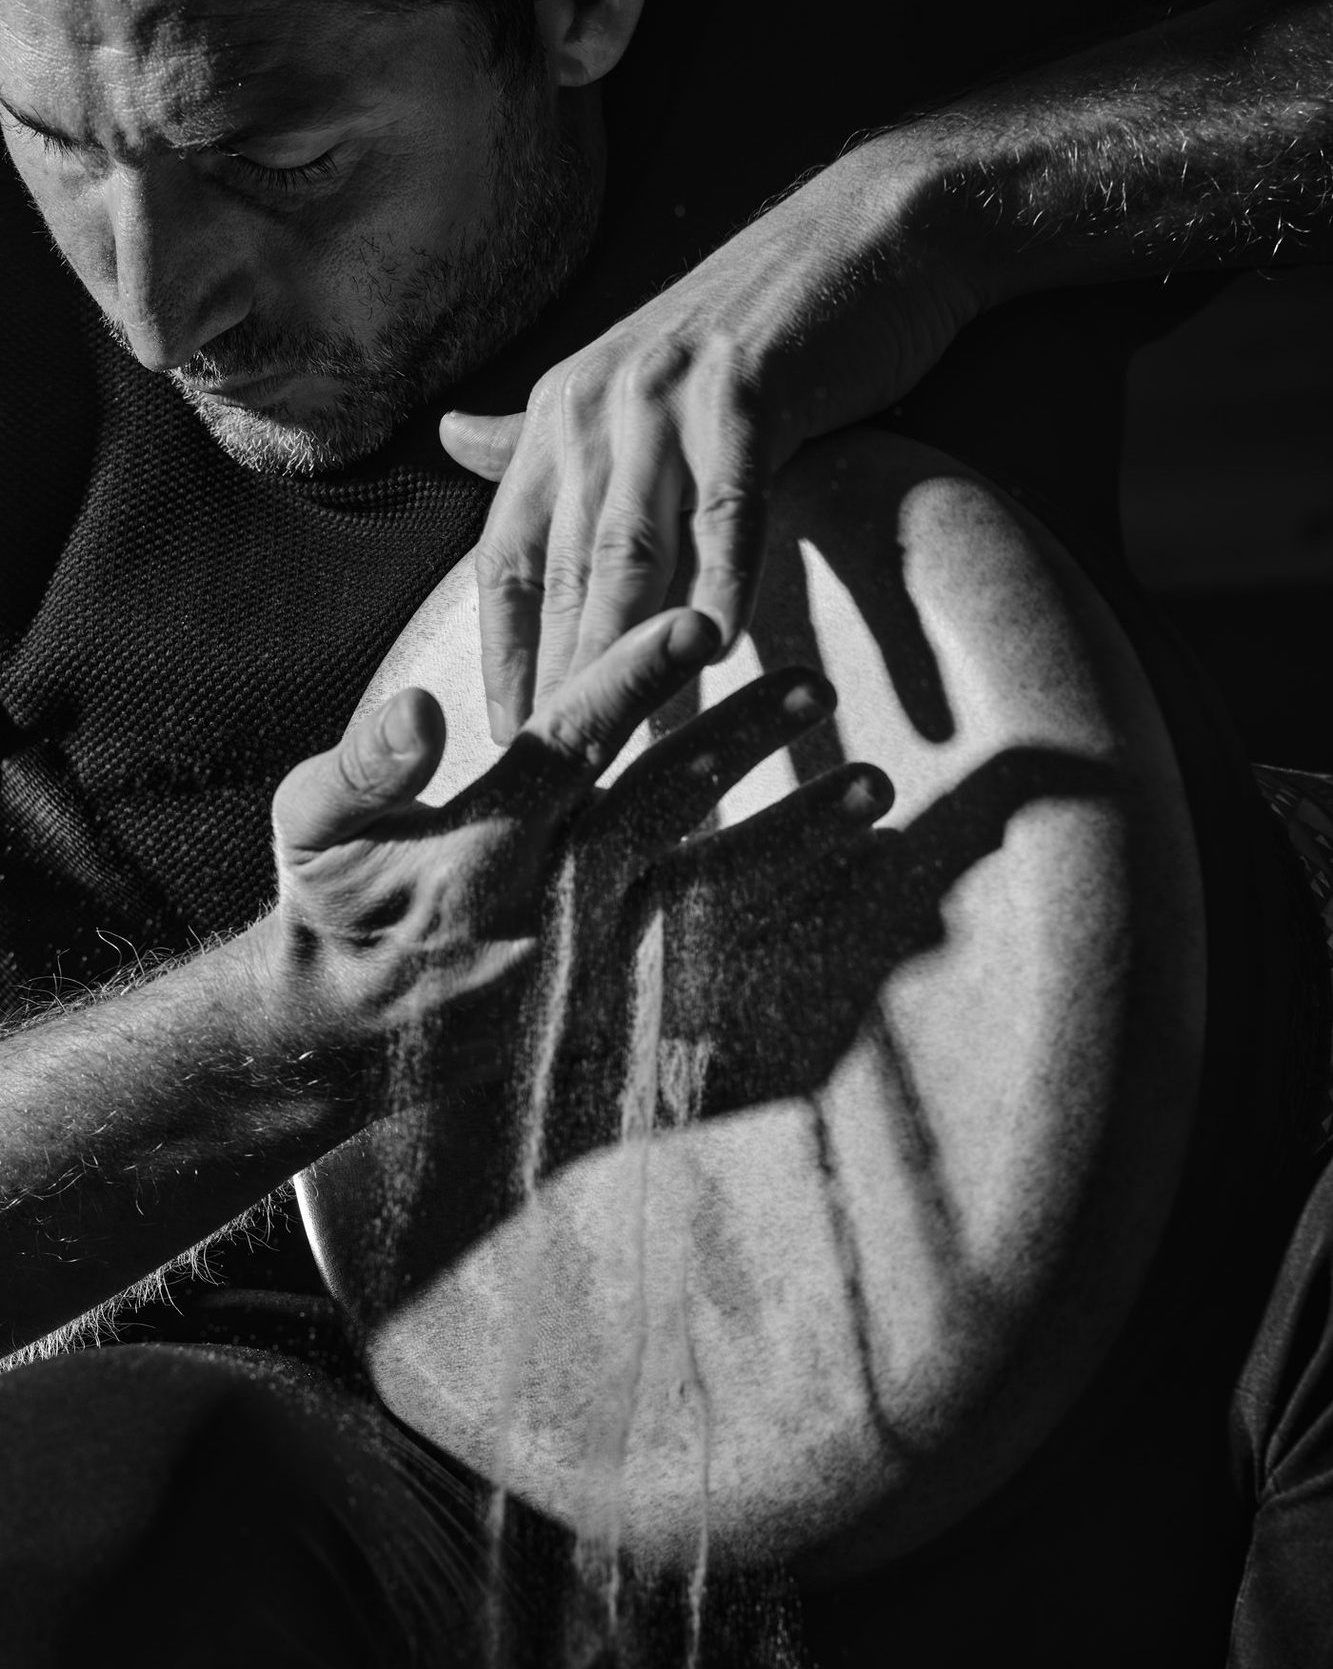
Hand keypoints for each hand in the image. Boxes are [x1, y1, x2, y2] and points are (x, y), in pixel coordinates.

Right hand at [264, 611, 888, 1100]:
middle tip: (816, 683)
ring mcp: (591, 964)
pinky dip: (787, 928)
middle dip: (742, 743)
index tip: (700, 624)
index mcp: (480, 847)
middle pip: (663, 809)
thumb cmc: (332, 911)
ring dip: (795, 838)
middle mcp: (548, 905)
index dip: (635, 681)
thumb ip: (364, 763)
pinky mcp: (614, 1007)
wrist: (346, 1044)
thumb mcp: (313, 829)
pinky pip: (715, 966)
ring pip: (709, 890)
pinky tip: (850, 894)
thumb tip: (421, 706)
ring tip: (872, 787)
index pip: (570, 747)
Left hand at [439, 136, 985, 741]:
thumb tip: (454, 439)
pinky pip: (729, 506)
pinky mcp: (748, 389)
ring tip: (618, 749)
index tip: (502, 748)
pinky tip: (720, 650)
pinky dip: (722, 578)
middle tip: (551, 782)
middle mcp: (594, 405)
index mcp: (560, 414)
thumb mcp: (630, 376)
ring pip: (632, 552)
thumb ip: (543, 430)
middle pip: (565, 575)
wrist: (868, 235)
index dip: (505, 660)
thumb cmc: (754, 326)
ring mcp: (667, 397)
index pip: (511, 561)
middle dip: (555, 687)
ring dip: (621, 657)